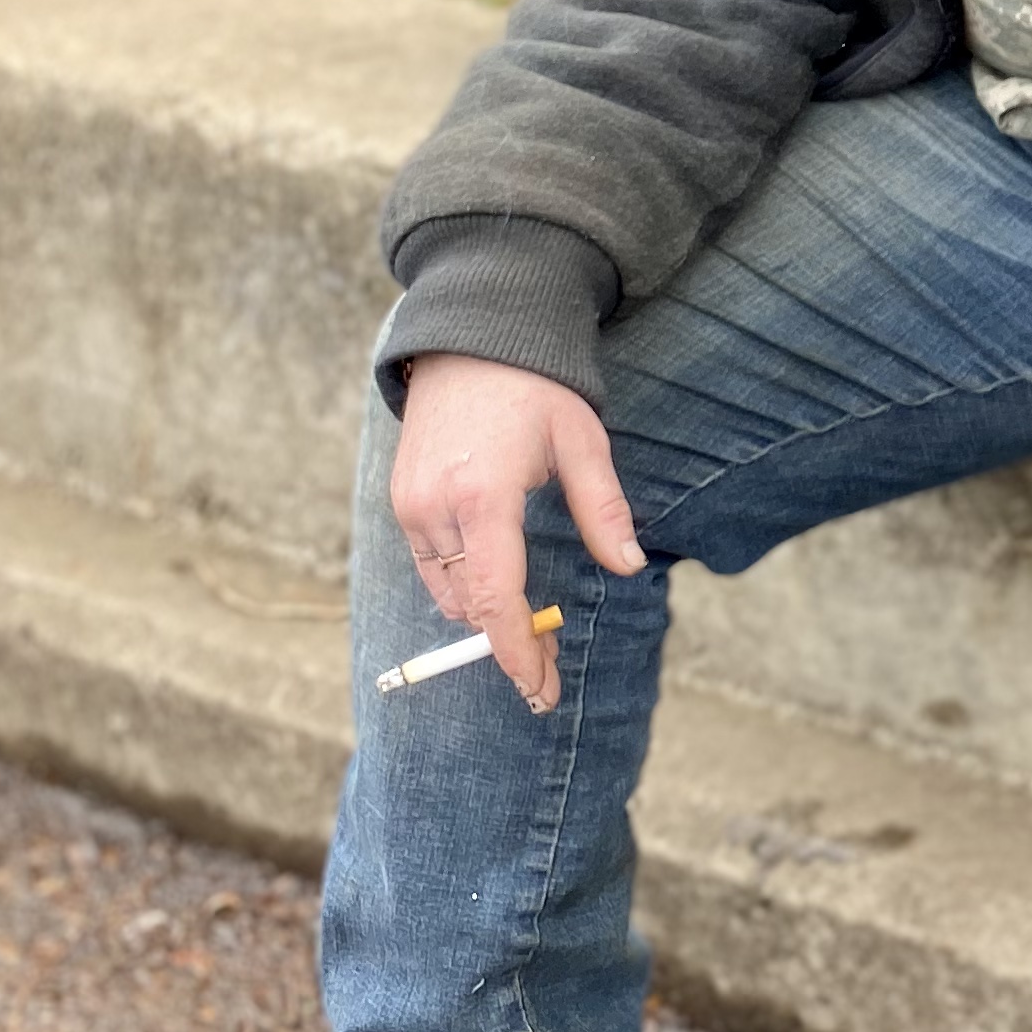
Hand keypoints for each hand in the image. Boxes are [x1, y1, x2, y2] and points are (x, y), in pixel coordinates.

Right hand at [388, 355, 643, 712]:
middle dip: (506, 643)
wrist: (470, 341)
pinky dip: (461, 584)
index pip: (497, 598)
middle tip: (546, 674)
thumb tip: (630, 567)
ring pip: (446, 591)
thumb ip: (604, 509)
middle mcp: (437, 509)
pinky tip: (494, 586)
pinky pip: (430, 565)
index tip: (539, 689)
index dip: (517, 653)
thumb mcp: (582, 442)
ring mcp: (412, 506)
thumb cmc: (536, 388)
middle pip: (470, 605)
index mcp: (485, 497)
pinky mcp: (401, 501)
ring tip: (528, 631)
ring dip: (483, 615)